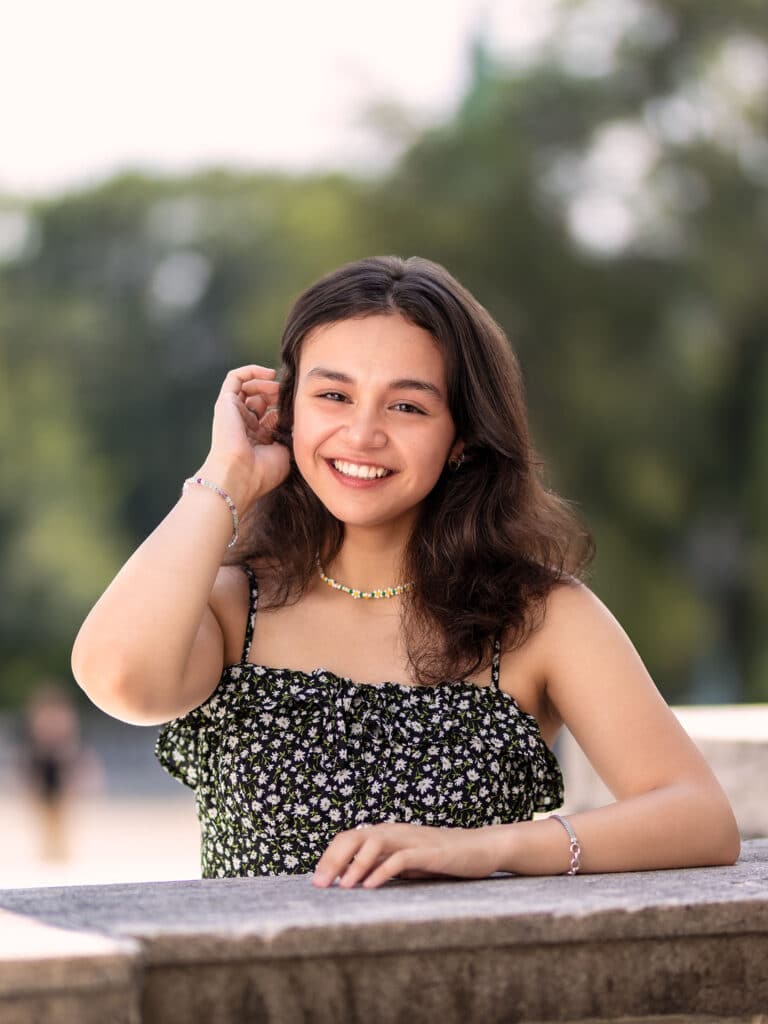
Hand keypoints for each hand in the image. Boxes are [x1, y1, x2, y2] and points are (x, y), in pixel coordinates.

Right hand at [201, 365, 290, 507]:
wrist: (239, 474)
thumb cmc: (263, 471)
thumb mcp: (285, 452)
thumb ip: (290, 434)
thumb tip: (298, 418)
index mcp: (257, 439)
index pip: (272, 414)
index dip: (285, 407)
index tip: (299, 405)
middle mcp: (244, 425)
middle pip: (261, 399)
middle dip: (277, 393)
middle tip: (289, 394)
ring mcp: (234, 413)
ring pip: (249, 387)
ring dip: (267, 383)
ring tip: (278, 386)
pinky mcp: (225, 403)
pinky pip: (235, 378)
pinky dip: (251, 371)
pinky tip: (269, 374)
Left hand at [312, 822, 501, 888]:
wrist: (482, 848)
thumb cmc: (443, 859)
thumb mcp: (407, 863)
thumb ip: (383, 866)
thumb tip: (356, 881)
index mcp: (387, 834)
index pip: (349, 837)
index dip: (329, 857)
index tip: (317, 881)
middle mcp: (395, 832)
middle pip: (355, 836)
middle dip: (333, 860)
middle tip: (319, 885)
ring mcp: (412, 839)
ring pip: (374, 842)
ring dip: (355, 864)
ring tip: (342, 886)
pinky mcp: (430, 852)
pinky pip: (401, 858)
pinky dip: (383, 870)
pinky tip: (371, 886)